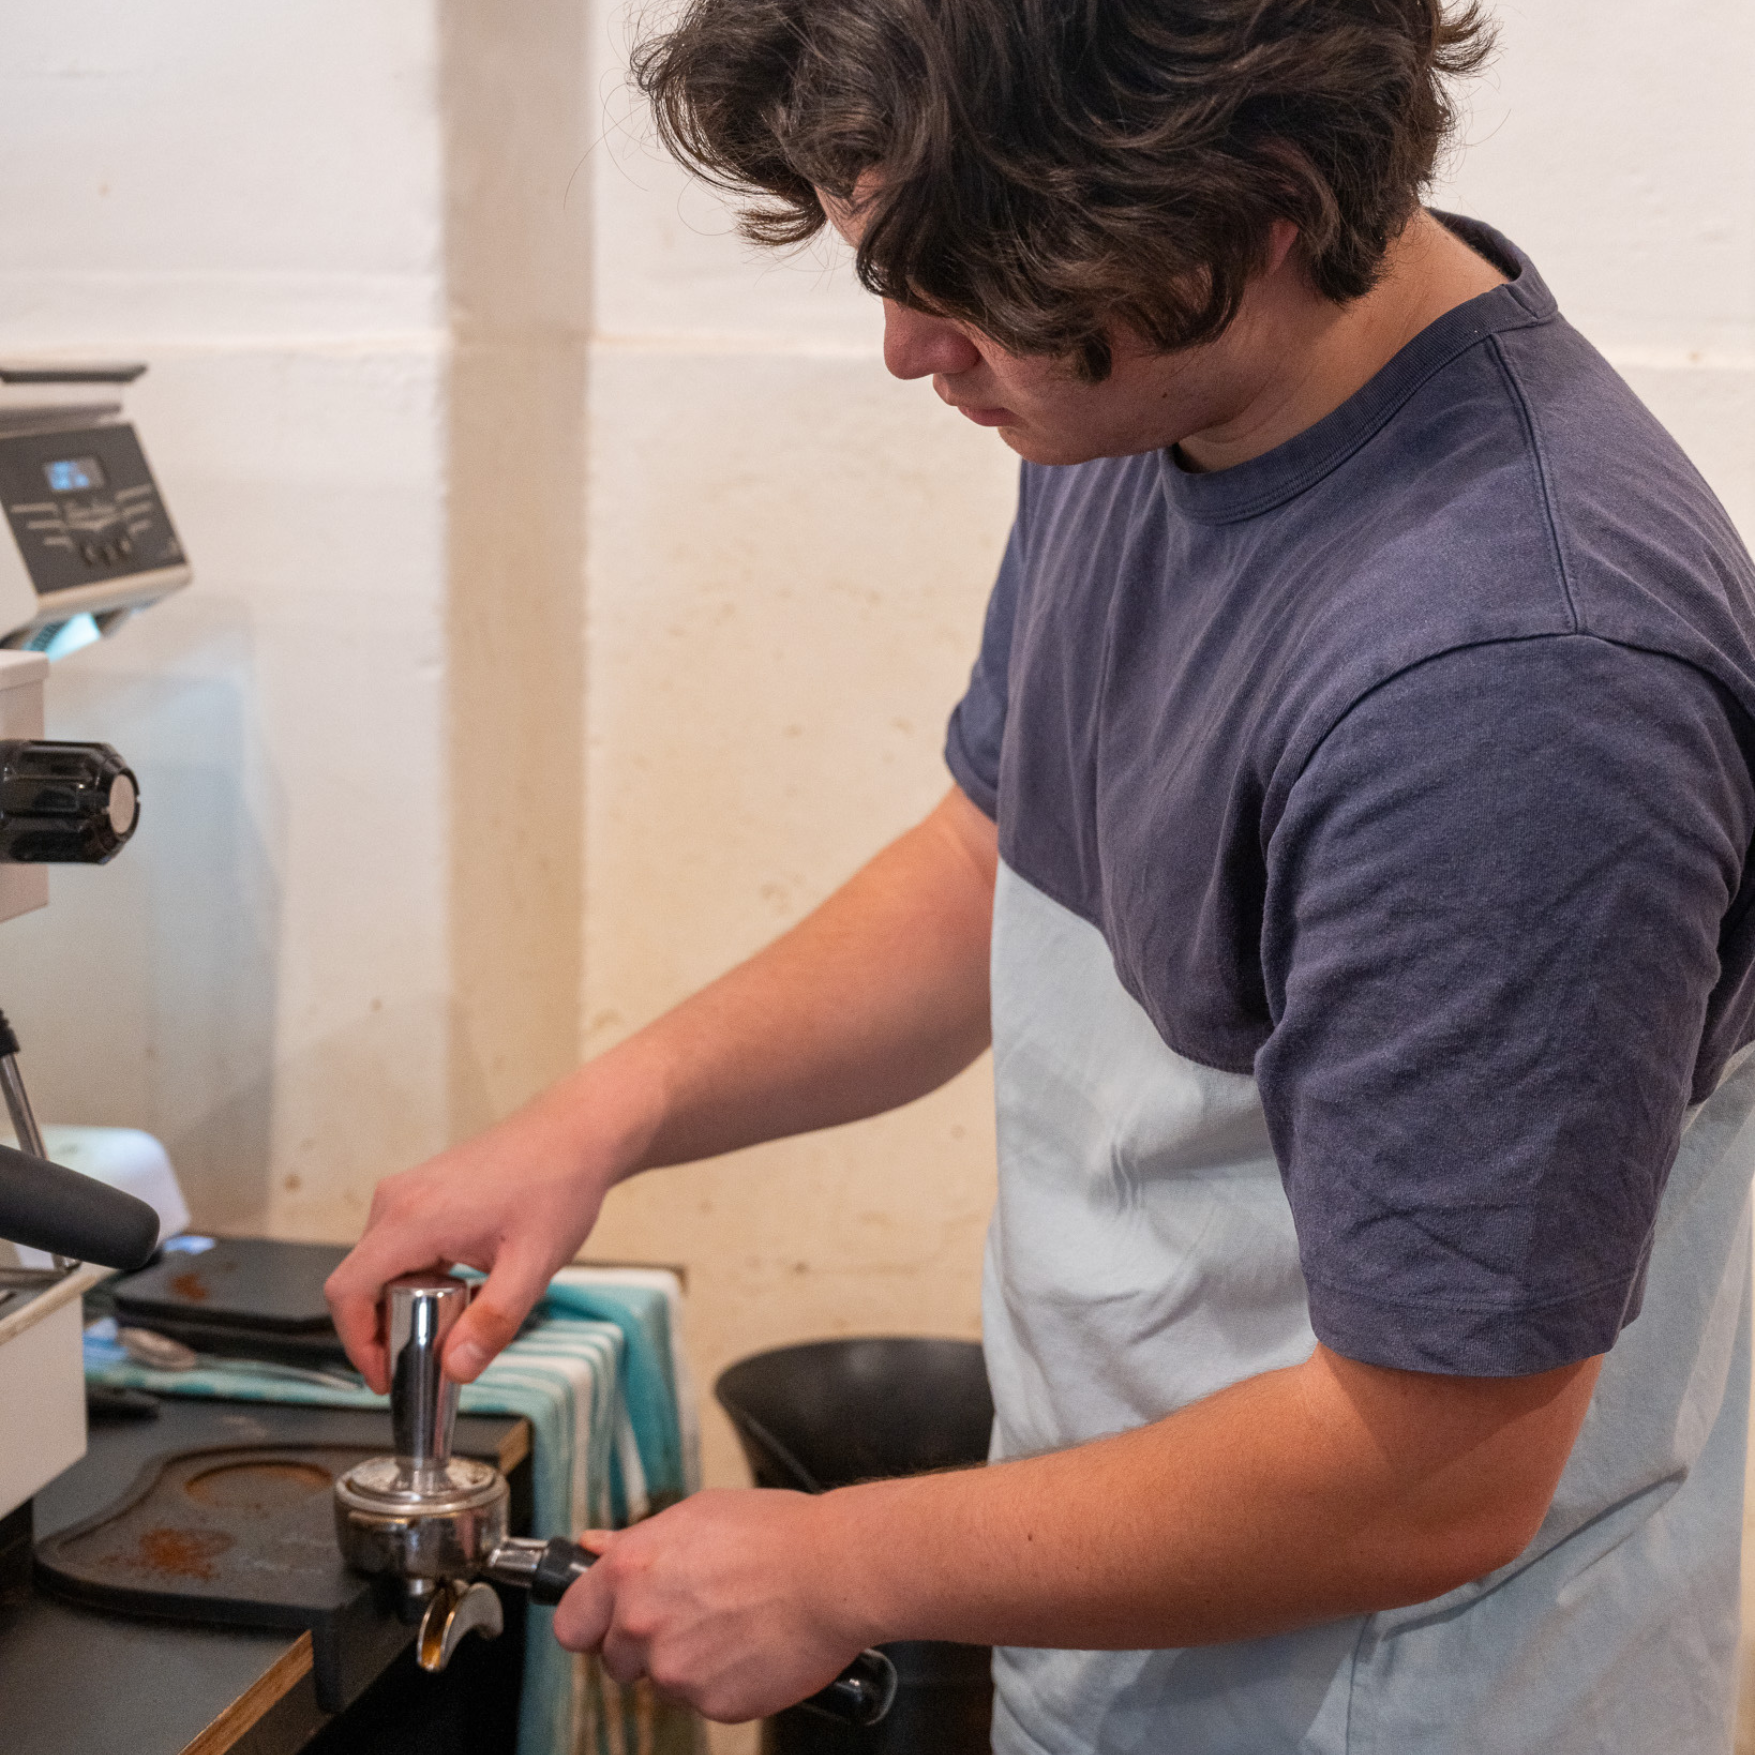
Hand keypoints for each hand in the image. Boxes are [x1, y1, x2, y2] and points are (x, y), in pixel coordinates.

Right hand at [324, 1071, 642, 1390]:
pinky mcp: (422, 1190)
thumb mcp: (532, 1265)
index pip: (347, 1292)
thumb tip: (457, 1369)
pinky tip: (463, 1289)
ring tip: (455, 1324)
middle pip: (362, 1283)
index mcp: (412, 1218)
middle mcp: (397, 1200)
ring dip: (406, 1303)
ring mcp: (407, 1191)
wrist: (577, 1133)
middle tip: (434, 1356)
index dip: (357, 1344)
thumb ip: (493, 1322)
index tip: (386, 1376)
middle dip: (388, 1329)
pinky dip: (418, 1278)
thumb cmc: (558, 1185)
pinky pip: (400, 1246)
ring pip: (381, 1266)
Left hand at [552, 1489, 875, 1722]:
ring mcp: (675, 1670)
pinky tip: (751, 1646)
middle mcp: (642, 1623)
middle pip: (615, 1658)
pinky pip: (703, 1700)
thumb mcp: (698, 1514)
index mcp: (631, 1570)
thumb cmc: (777, 1534)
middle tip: (692, 1616)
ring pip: (662, 1682)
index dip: (591, 1622)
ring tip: (733, 1625)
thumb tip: (595, 1546)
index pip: (572, 1622)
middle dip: (645, 1644)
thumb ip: (638, 1540)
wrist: (834, 1572)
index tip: (605, 1621)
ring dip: (686, 1663)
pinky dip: (723, 1681)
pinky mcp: (712, 1704)